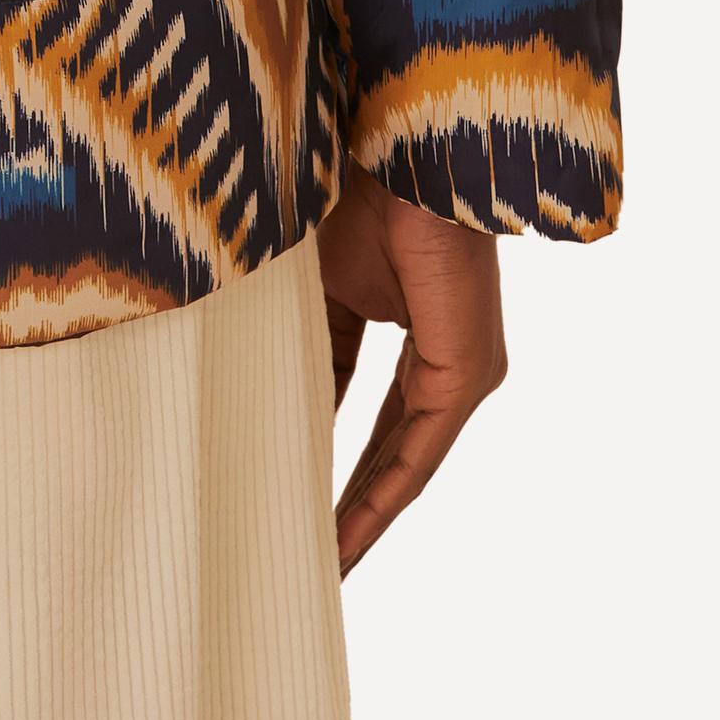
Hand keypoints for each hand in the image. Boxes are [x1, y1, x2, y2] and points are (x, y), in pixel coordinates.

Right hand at [318, 167, 506, 574]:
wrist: (405, 154)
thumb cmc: (353, 189)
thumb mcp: (312, 277)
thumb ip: (298, 334)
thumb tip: (252, 382)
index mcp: (400, 313)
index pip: (354, 396)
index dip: (318, 443)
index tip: (282, 482)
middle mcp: (439, 352)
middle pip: (381, 441)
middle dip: (340, 496)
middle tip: (303, 548)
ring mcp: (460, 369)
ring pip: (404, 459)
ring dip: (362, 512)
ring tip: (323, 564)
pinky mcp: (467, 376)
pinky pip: (419, 453)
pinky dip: (382, 498)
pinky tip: (347, 539)